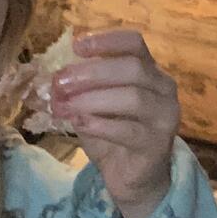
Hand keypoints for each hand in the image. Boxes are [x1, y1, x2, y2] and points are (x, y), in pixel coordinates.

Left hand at [51, 28, 179, 217]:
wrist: (134, 178)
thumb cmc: (114, 135)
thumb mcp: (92, 106)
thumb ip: (78, 90)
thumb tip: (51, 79)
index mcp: (149, 71)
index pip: (134, 42)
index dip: (105, 39)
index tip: (76, 45)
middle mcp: (163, 89)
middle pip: (133, 67)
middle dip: (92, 73)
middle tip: (60, 82)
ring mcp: (165, 116)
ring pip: (133, 97)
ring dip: (92, 99)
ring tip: (64, 107)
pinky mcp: (158, 143)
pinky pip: (129, 130)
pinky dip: (100, 124)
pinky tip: (79, 124)